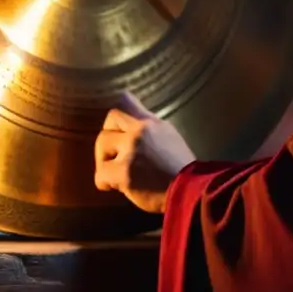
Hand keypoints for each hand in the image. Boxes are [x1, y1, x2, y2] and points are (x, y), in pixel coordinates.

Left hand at [94, 92, 196, 213]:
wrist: (191, 192)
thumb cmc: (182, 170)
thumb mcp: (169, 138)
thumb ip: (150, 131)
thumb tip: (131, 130)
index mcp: (152, 123)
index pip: (126, 99)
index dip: (118, 112)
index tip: (115, 128)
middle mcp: (141, 131)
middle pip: (111, 118)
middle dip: (108, 137)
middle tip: (112, 156)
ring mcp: (132, 150)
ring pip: (102, 143)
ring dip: (104, 159)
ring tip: (115, 173)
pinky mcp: (125, 172)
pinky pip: (101, 173)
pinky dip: (104, 182)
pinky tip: (114, 187)